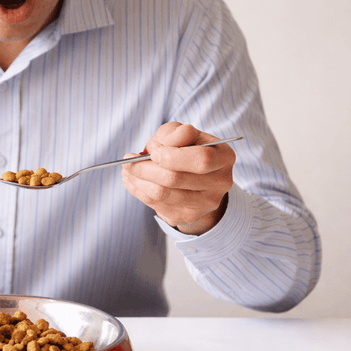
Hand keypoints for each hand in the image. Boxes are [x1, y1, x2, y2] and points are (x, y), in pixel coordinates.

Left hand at [121, 122, 235, 234]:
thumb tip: (164, 145)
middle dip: (145, 168)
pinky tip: (131, 180)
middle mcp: (220, 183)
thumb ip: (175, 133)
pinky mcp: (187, 216)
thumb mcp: (184, 134)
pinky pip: (156, 205)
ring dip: (137, 180)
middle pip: (176, 179)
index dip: (172, 157)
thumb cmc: (187, 148)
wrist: (195, 177)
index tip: (153, 153)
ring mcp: (205, 204)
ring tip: (126, 170)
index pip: (201, 160)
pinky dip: (138, 191)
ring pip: (162, 194)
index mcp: (224, 157)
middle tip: (127, 160)